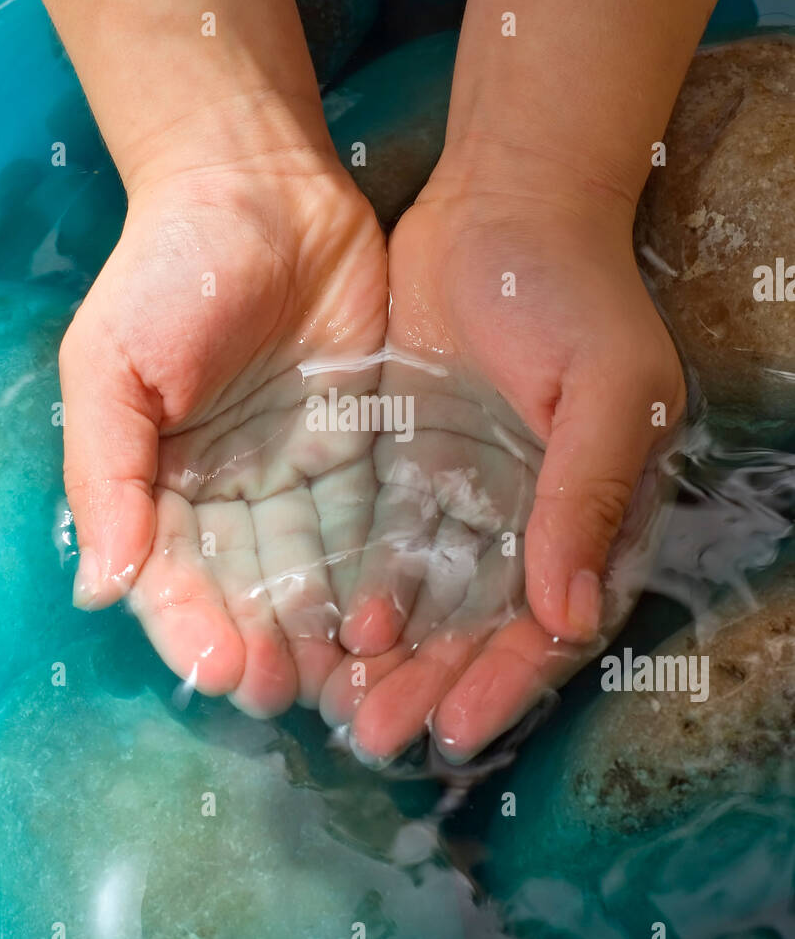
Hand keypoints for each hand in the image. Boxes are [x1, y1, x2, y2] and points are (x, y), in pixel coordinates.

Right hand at [60, 153, 386, 714]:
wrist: (262, 187)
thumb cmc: (170, 272)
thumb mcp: (111, 368)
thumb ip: (106, 476)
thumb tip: (101, 587)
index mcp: (158, 481)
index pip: (173, 576)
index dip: (195, 628)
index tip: (226, 675)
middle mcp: (227, 489)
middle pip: (247, 587)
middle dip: (267, 646)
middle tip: (296, 697)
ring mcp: (295, 470)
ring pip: (311, 568)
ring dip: (325, 628)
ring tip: (350, 683)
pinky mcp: (360, 446)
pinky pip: (369, 520)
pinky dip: (377, 573)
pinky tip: (393, 622)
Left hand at [321, 152, 685, 762]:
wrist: (503, 204)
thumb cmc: (571, 292)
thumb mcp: (603, 389)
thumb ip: (586, 496)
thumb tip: (567, 616)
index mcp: (596, 510)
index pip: (555, 621)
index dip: (507, 680)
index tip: (455, 729)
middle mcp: (535, 517)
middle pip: (485, 626)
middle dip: (435, 684)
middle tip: (375, 734)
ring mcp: (473, 492)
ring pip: (434, 598)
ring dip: (396, 656)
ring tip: (343, 702)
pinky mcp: (417, 464)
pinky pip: (391, 543)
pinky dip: (368, 589)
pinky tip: (336, 626)